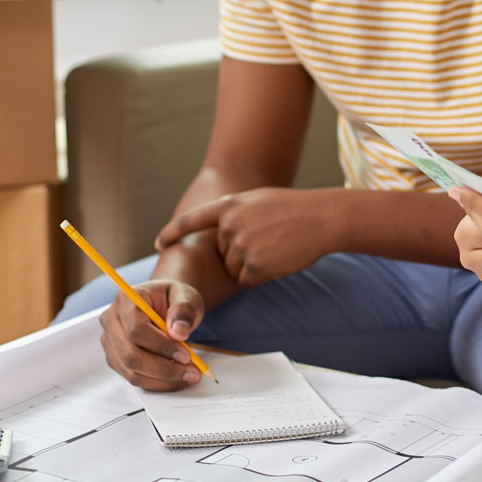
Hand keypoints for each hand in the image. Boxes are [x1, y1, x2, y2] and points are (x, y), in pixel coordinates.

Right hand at [99, 279, 206, 390]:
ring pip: (131, 371)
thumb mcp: (186, 296)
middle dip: (163, 368)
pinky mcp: (116, 358)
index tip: (186, 355)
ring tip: (188, 375)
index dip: (161, 345)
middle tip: (191, 371)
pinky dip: (157, 382)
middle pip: (130, 355)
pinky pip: (134, 377)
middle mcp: (111, 320)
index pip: (136, 329)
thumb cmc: (173, 298)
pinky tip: (176, 377)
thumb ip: (183, 310)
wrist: (167, 304)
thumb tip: (179, 332)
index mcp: (125, 299)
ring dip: (162, 379)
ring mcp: (110, 341)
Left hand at [153, 188, 335, 286]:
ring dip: (252, 265)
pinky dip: (261, 276)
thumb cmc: (294, 209)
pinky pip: (246, 280)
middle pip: (222, 253)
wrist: (322, 218)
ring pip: (233, 269)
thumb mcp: (259, 201)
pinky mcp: (254, 267)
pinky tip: (279, 260)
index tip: (159, 244)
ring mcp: (241, 247)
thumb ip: (234, 214)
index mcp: (230, 206)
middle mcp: (230, 226)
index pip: (192, 221)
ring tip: (276, 247)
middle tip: (269, 238)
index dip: (173, 232)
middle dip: (240, 252)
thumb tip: (219, 235)